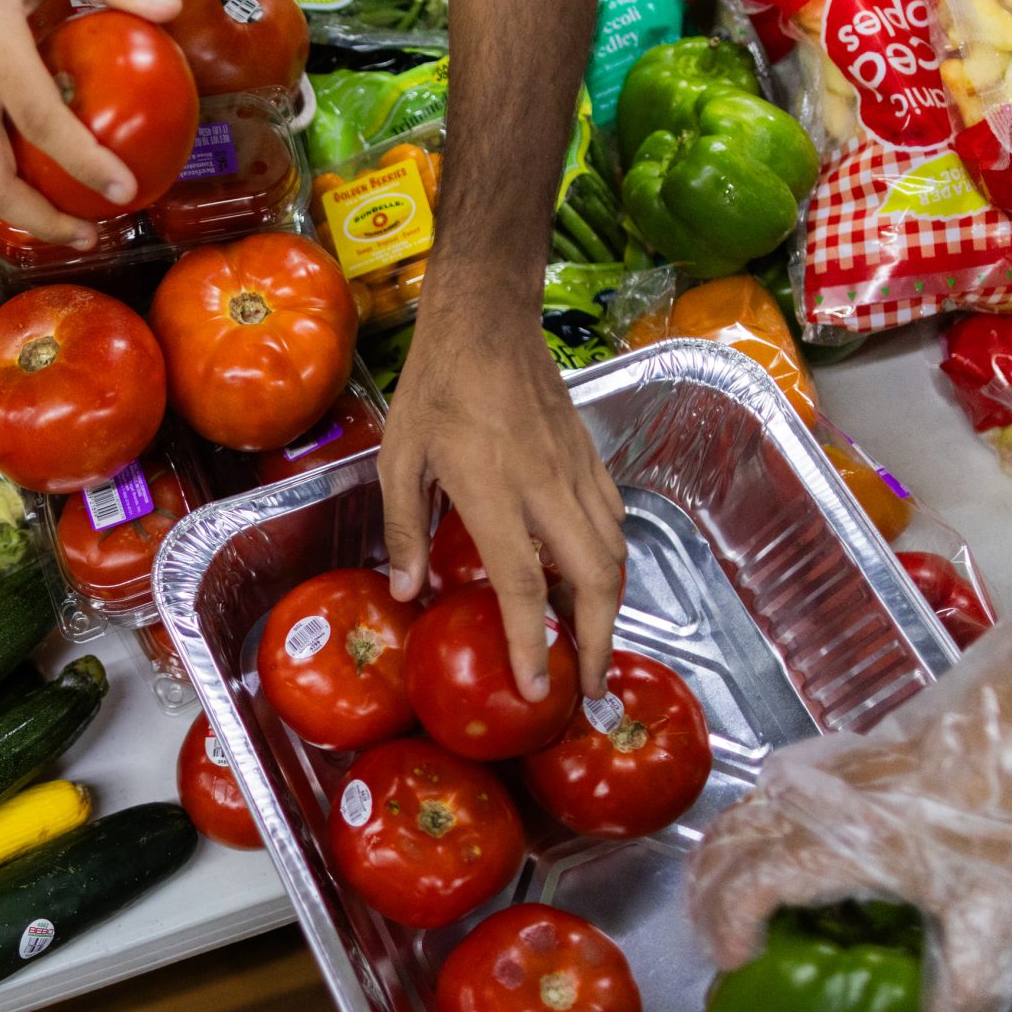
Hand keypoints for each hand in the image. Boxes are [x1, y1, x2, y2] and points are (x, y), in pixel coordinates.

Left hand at [377, 281, 626, 697]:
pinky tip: (591, 581)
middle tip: (585, 685)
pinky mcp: (589, 459)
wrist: (487, 325)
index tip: (535, 687)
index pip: (523, 584)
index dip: (532, 642)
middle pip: (592, 580)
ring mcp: (575, 472)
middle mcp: (544, 487)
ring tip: (587, 642)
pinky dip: (610, 563)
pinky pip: (613, 522)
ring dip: (608, 607)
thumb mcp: (398, 458)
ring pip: (613, 553)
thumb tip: (407, 591)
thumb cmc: (436, 388)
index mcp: (492, 492)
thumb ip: (403, 529)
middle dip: (596, 641)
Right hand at [685, 606, 1011, 1011]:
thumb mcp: (1001, 918)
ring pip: (736, 818)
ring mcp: (818, 775)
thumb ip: (965, 997)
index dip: (727, 930)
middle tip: (729, 955)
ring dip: (721, 867)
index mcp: (835, 845)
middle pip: (720, 849)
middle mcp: (809, 805)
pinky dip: (747, 837)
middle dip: (707, 906)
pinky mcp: (836, 758)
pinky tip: (784, 864)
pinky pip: (763, 800)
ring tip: (742, 915)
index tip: (740, 969)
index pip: (744, 886)